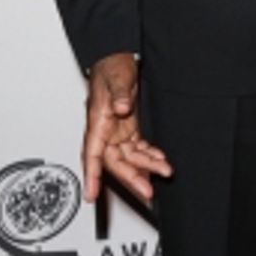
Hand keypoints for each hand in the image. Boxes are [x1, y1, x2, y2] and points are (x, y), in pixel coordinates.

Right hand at [82, 51, 172, 203]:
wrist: (117, 60)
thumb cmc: (111, 68)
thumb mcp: (116, 78)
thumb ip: (119, 94)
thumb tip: (120, 109)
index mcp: (97, 122)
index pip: (92, 154)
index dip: (91, 176)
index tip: (91, 195)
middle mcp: (104, 131)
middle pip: (115, 162)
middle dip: (131, 178)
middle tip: (147, 192)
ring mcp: (116, 132)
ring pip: (129, 158)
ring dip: (146, 167)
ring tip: (164, 172)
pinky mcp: (127, 130)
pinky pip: (137, 149)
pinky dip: (149, 156)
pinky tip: (160, 160)